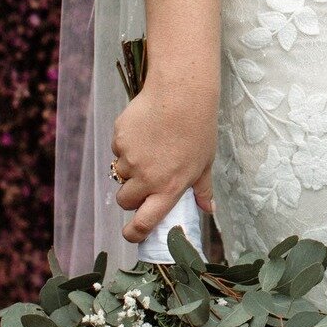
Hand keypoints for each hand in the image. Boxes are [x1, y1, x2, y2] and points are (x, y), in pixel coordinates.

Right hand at [111, 77, 216, 244]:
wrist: (181, 92)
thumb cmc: (199, 128)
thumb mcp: (206, 161)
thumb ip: (203, 188)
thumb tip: (209, 209)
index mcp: (169, 187)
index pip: (144, 223)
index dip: (133, 234)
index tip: (130, 234)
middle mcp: (147, 177)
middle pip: (125, 201)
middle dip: (131, 195)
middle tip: (145, 178)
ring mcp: (130, 158)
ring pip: (120, 173)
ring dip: (130, 166)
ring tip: (151, 145)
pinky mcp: (119, 139)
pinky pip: (118, 149)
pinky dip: (127, 144)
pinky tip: (145, 129)